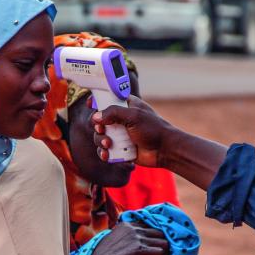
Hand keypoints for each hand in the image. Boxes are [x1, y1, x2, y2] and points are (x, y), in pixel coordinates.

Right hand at [89, 222, 169, 254]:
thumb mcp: (113, 240)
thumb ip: (125, 237)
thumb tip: (134, 244)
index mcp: (126, 224)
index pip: (148, 226)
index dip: (154, 237)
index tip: (155, 245)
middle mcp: (133, 229)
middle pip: (158, 232)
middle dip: (161, 243)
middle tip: (162, 254)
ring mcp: (137, 239)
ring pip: (162, 242)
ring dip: (164, 252)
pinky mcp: (139, 251)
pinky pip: (160, 252)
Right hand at [92, 95, 227, 190]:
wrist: (164, 150)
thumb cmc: (153, 129)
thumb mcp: (133, 116)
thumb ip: (114, 113)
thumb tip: (95, 117)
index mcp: (125, 105)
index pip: (107, 99)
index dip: (97, 100)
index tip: (90, 104)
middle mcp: (120, 119)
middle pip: (98, 120)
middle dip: (97, 126)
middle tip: (102, 130)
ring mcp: (119, 134)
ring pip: (100, 136)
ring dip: (100, 140)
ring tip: (109, 144)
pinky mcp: (120, 148)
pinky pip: (105, 150)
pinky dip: (104, 153)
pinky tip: (107, 155)